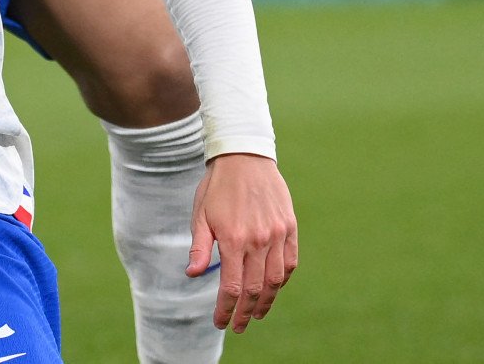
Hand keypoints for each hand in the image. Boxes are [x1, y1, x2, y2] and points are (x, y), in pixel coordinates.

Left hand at [187, 153, 298, 334]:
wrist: (244, 156)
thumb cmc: (217, 186)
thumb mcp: (200, 215)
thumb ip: (199, 247)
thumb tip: (192, 274)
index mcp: (234, 239)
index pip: (232, 287)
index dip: (226, 309)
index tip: (221, 322)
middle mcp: (259, 240)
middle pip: (254, 289)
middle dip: (246, 312)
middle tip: (239, 326)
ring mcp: (278, 234)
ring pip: (276, 280)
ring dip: (266, 301)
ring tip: (257, 313)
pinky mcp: (290, 227)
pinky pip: (290, 262)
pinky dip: (282, 280)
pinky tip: (273, 288)